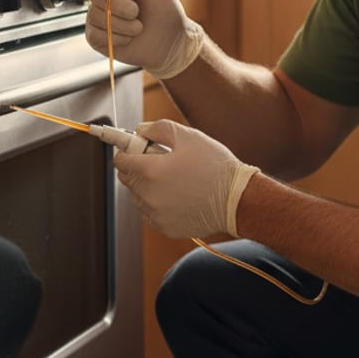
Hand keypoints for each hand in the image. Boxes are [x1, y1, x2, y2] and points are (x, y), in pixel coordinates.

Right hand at [85, 0, 204, 78]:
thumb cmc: (166, 13)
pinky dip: (116, 38)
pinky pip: (95, 35)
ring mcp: (100, 15)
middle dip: (118, 5)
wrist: (171, 43)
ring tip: (138, 27)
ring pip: (96, 15)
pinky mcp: (97, 36)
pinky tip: (128, 38)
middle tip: (136, 11)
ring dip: (122, 25)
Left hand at [113, 119, 258, 239]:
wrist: (237, 200)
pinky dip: (158, 204)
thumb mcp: (189, 136)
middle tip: (161, 160)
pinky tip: (178, 196)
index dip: (127, 151)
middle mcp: (149, 195)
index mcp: (151, 171)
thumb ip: (158, 129)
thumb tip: (140, 131)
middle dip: (138, 167)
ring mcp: (156, 214)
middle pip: (127, 179)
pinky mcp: (165, 228)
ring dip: (148, 186)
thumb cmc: (216, 166)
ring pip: (138, 197)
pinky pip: (150, 213)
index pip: (121, 160)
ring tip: (175, 179)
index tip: (136, 147)